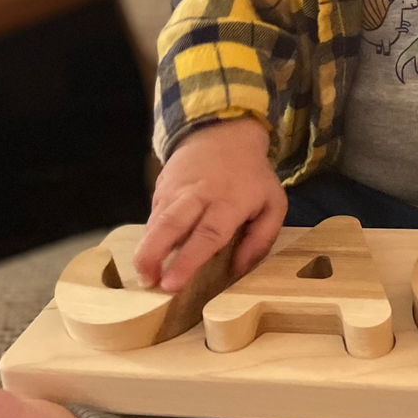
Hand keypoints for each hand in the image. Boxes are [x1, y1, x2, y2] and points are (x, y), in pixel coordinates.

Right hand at [132, 117, 287, 291]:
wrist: (224, 133)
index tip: (171, 284)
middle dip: (153, 255)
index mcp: (229, 202)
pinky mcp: (161, 187)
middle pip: (170, 225)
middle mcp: (198, 195)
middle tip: (147, 283)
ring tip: (144, 276)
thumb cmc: (252, 176)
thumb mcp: (273, 204)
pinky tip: (151, 253)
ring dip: (146, 249)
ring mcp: (175, 189)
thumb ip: (261, 239)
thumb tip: (238, 270)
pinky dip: (150, 236)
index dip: (188, 261)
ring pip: (156, 221)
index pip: (207, 234)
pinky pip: (154, 215)